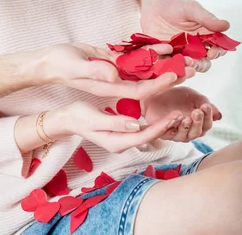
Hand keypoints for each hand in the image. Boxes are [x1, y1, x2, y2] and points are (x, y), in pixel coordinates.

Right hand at [38, 42, 194, 100]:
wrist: (49, 60)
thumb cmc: (59, 64)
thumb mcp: (75, 66)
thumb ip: (94, 71)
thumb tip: (114, 74)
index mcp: (108, 86)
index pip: (139, 91)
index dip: (157, 85)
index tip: (174, 75)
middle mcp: (114, 81)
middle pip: (146, 82)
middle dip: (166, 77)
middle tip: (189, 67)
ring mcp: (113, 72)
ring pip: (141, 70)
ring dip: (159, 64)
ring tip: (179, 55)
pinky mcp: (110, 61)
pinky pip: (132, 59)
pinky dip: (146, 53)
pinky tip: (159, 47)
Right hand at [48, 100, 184, 152]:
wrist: (67, 119)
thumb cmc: (78, 116)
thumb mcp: (94, 118)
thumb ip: (114, 122)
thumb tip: (136, 124)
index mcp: (117, 142)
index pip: (144, 136)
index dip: (160, 126)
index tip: (174, 115)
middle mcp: (123, 142)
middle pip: (149, 135)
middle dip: (166, 125)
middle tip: (182, 112)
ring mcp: (123, 136)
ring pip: (147, 131)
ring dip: (162, 122)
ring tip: (176, 110)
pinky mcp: (123, 129)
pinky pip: (141, 126)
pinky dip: (153, 118)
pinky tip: (160, 107)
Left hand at [140, 0, 229, 64]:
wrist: (152, 7)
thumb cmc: (174, 6)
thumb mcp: (191, 9)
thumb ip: (206, 18)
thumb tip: (226, 25)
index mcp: (205, 37)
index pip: (217, 49)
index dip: (217, 52)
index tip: (212, 52)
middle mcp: (195, 48)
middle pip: (203, 62)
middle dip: (200, 64)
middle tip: (194, 61)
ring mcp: (180, 53)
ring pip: (187, 67)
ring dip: (186, 68)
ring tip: (182, 62)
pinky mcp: (166, 56)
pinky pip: (169, 65)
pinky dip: (170, 67)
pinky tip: (168, 62)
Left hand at [144, 86, 220, 141]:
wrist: (155, 92)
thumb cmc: (176, 96)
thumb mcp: (192, 96)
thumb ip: (204, 103)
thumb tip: (218, 115)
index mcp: (198, 123)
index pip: (207, 124)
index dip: (208, 116)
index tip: (206, 106)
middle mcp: (188, 131)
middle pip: (197, 132)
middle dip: (198, 122)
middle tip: (197, 112)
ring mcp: (176, 134)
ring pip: (185, 136)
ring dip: (186, 127)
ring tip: (186, 117)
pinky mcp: (163, 133)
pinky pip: (169, 133)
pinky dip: (173, 126)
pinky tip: (175, 119)